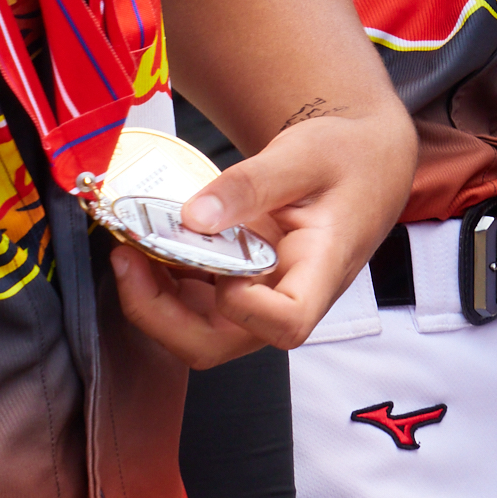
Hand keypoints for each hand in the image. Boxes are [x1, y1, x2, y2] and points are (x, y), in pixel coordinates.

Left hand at [114, 101, 414, 367]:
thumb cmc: (349, 159)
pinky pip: (195, 305)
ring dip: (154, 303)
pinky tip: (150, 246)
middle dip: (162, 317)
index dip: (244, 309)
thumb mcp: (305, 154)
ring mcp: (263, 296)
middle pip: (221, 343)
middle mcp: (290, 295)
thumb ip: (251, 183)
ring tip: (130, 251)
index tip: (220, 266)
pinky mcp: (243, 285)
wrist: (366, 162)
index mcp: (321, 268)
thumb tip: (194, 216)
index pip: (287, 322)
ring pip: (199, 331)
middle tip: (131, 261)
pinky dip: (163, 283)